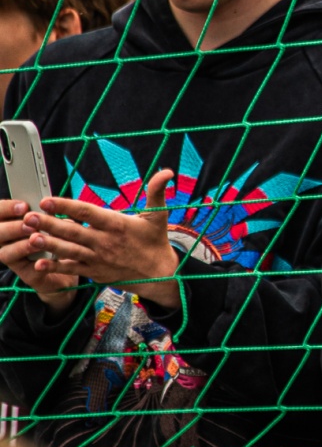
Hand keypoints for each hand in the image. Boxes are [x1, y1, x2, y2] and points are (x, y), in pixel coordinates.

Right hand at [0, 201, 80, 306]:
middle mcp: (6, 242)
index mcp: (9, 225)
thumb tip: (50, 205)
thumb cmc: (59, 236)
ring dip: (20, 245)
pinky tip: (44, 260)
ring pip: (6, 254)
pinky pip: (27, 270)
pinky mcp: (28, 275)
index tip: (24, 205)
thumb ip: (48, 215)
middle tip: (29, 222)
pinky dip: (37, 264)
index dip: (6, 209)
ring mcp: (14, 260)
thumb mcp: (55, 222)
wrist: (71, 265)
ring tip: (36, 238)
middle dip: (12, 227)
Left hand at [23, 171, 181, 308]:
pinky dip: (55, 267)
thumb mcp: (158, 215)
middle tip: (29, 217)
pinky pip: (71, 269)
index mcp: (117, 225)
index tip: (48, 200)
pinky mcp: (94, 271)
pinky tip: (38, 264)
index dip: (66, 206)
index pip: (87, 212)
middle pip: (72, 231)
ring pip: (68, 250)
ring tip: (30, 237)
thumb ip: (157, 192)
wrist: (159, 275)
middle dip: (49, 224)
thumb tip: (167, 171)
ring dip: (48, 244)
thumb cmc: (156, 242)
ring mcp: (98, 258)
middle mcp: (105, 242)